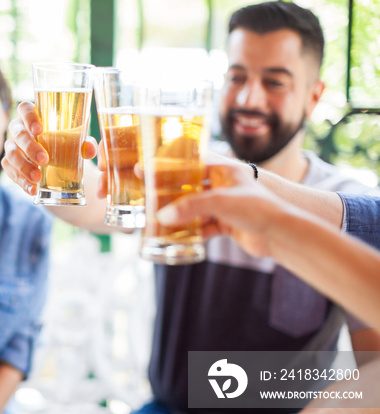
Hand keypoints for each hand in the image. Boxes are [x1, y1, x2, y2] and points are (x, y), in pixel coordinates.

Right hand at [2, 101, 98, 195]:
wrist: (58, 161)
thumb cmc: (65, 142)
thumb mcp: (76, 140)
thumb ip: (83, 143)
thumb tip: (89, 150)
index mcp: (33, 116)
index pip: (24, 109)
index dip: (29, 117)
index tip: (39, 130)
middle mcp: (19, 129)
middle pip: (18, 133)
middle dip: (30, 147)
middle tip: (44, 160)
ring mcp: (12, 146)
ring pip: (10, 153)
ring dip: (24, 166)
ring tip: (38, 177)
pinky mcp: (9, 163)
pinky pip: (10, 171)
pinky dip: (21, 181)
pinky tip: (32, 189)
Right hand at [155, 163, 288, 256]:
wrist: (281, 235)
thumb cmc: (258, 208)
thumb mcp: (220, 202)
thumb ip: (190, 207)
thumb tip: (161, 217)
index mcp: (224, 169)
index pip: (189, 163)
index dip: (167, 167)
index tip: (145, 169)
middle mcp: (223, 185)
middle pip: (189, 187)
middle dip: (169, 193)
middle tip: (148, 197)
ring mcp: (225, 205)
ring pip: (194, 208)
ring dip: (179, 214)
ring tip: (158, 218)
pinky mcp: (227, 223)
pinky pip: (203, 226)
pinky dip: (191, 231)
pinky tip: (177, 237)